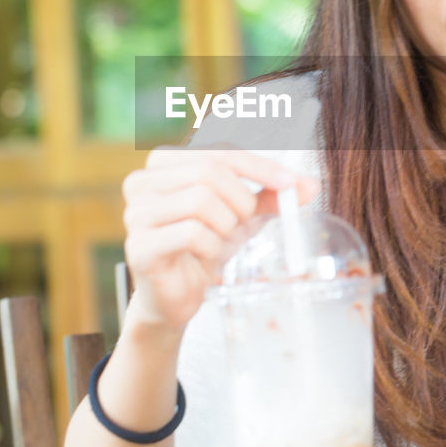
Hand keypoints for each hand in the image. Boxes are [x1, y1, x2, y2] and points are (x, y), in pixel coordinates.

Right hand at [121, 143, 319, 330]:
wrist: (177, 295)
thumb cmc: (203, 245)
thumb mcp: (241, 215)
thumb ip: (270, 196)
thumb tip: (310, 185)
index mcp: (163, 163)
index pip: (218, 151)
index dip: (258, 165)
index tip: (290, 183)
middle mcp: (141, 181)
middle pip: (209, 172)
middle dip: (240, 200)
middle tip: (244, 222)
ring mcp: (136, 213)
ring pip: (201, 201)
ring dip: (225, 225)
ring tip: (218, 241)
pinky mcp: (139, 246)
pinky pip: (191, 234)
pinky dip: (210, 246)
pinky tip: (204, 256)